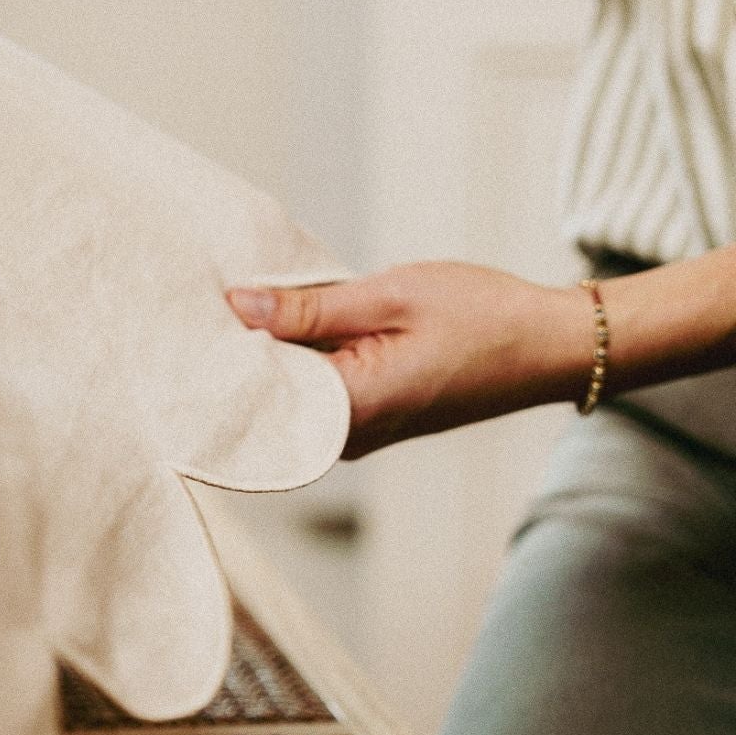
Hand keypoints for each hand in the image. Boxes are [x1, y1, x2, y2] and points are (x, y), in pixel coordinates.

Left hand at [228, 263, 590, 457]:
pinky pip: (319, 391)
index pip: (256, 395)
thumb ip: (309, 308)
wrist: (550, 345)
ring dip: (271, 352)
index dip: (218, 356)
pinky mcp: (372, 418)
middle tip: (201, 300)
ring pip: (293, 393)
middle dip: (238, 352)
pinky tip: (285, 319)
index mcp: (350, 413)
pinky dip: (302, 357)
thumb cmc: (482, 318)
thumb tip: (238, 306)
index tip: (185, 317)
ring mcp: (361, 433)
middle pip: (268, 398)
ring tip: (236, 302)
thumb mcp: (388, 296)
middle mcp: (349, 438)